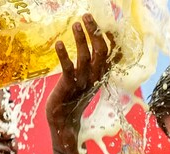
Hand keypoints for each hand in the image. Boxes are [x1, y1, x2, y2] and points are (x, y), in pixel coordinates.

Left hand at [45, 13, 113, 136]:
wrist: (64, 120)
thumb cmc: (73, 97)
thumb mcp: (86, 80)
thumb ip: (90, 65)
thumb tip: (92, 45)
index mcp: (101, 75)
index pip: (110, 53)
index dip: (108, 37)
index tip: (104, 22)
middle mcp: (95, 77)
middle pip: (100, 51)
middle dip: (94, 32)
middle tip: (87, 16)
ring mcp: (83, 82)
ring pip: (86, 57)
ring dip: (81, 39)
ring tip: (76, 24)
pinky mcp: (69, 86)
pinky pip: (68, 69)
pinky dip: (64, 55)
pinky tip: (59, 43)